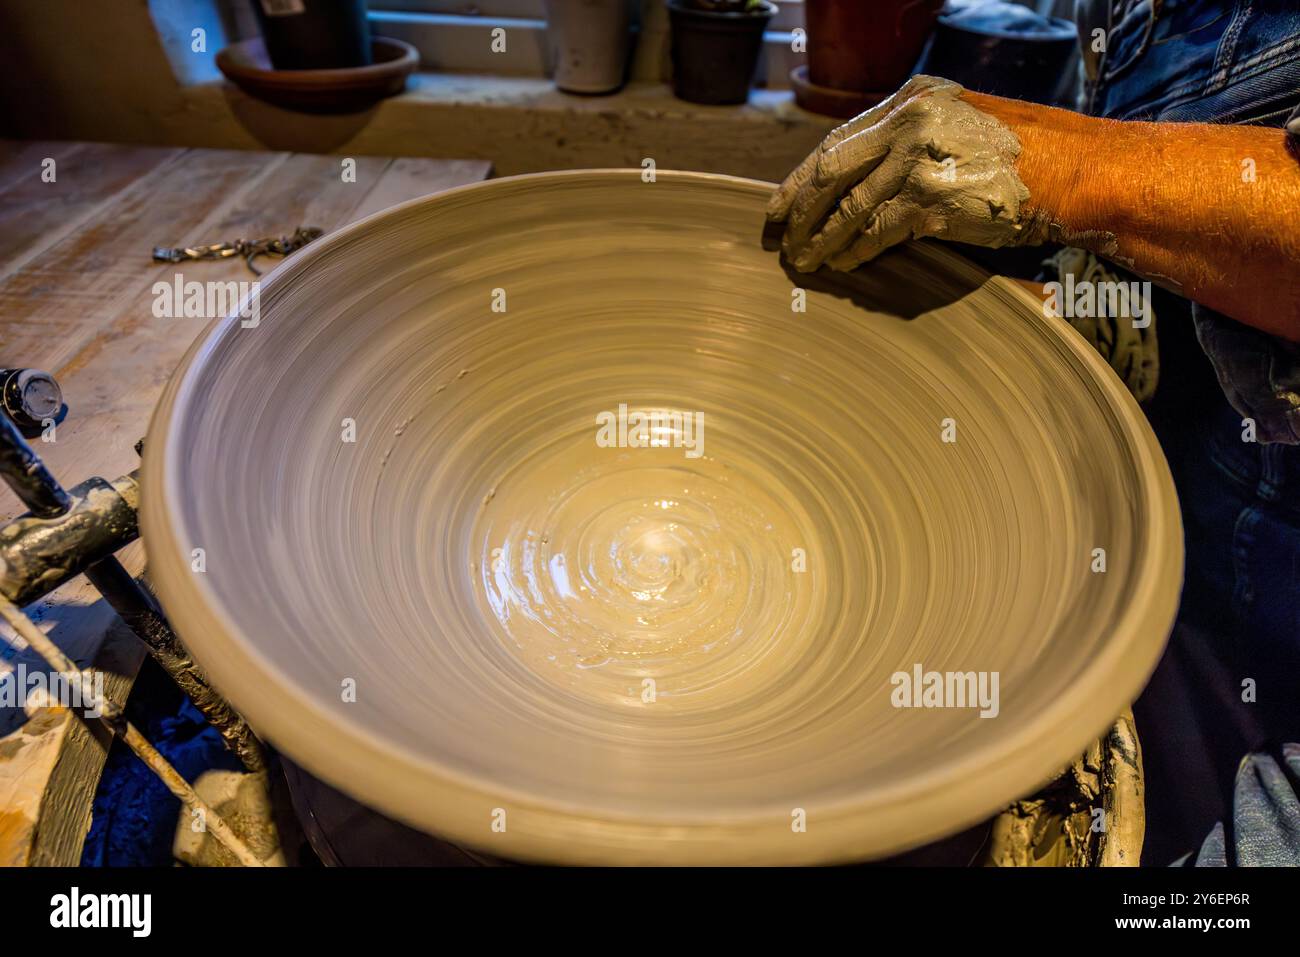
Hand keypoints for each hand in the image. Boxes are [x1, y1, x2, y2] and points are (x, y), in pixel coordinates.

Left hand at [768, 75, 1043, 271]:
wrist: (1071, 172)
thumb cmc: (1018, 155)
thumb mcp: (957, 125)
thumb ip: (907, 141)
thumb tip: (856, 180)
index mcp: (910, 101)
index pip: (837, 141)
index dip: (801, 177)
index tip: (778, 204)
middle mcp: (909, 124)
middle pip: (831, 171)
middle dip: (799, 209)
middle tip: (781, 238)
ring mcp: (918, 162)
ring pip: (850, 208)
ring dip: (822, 239)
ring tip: (805, 261)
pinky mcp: (931, 201)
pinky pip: (878, 233)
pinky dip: (856, 252)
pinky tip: (843, 265)